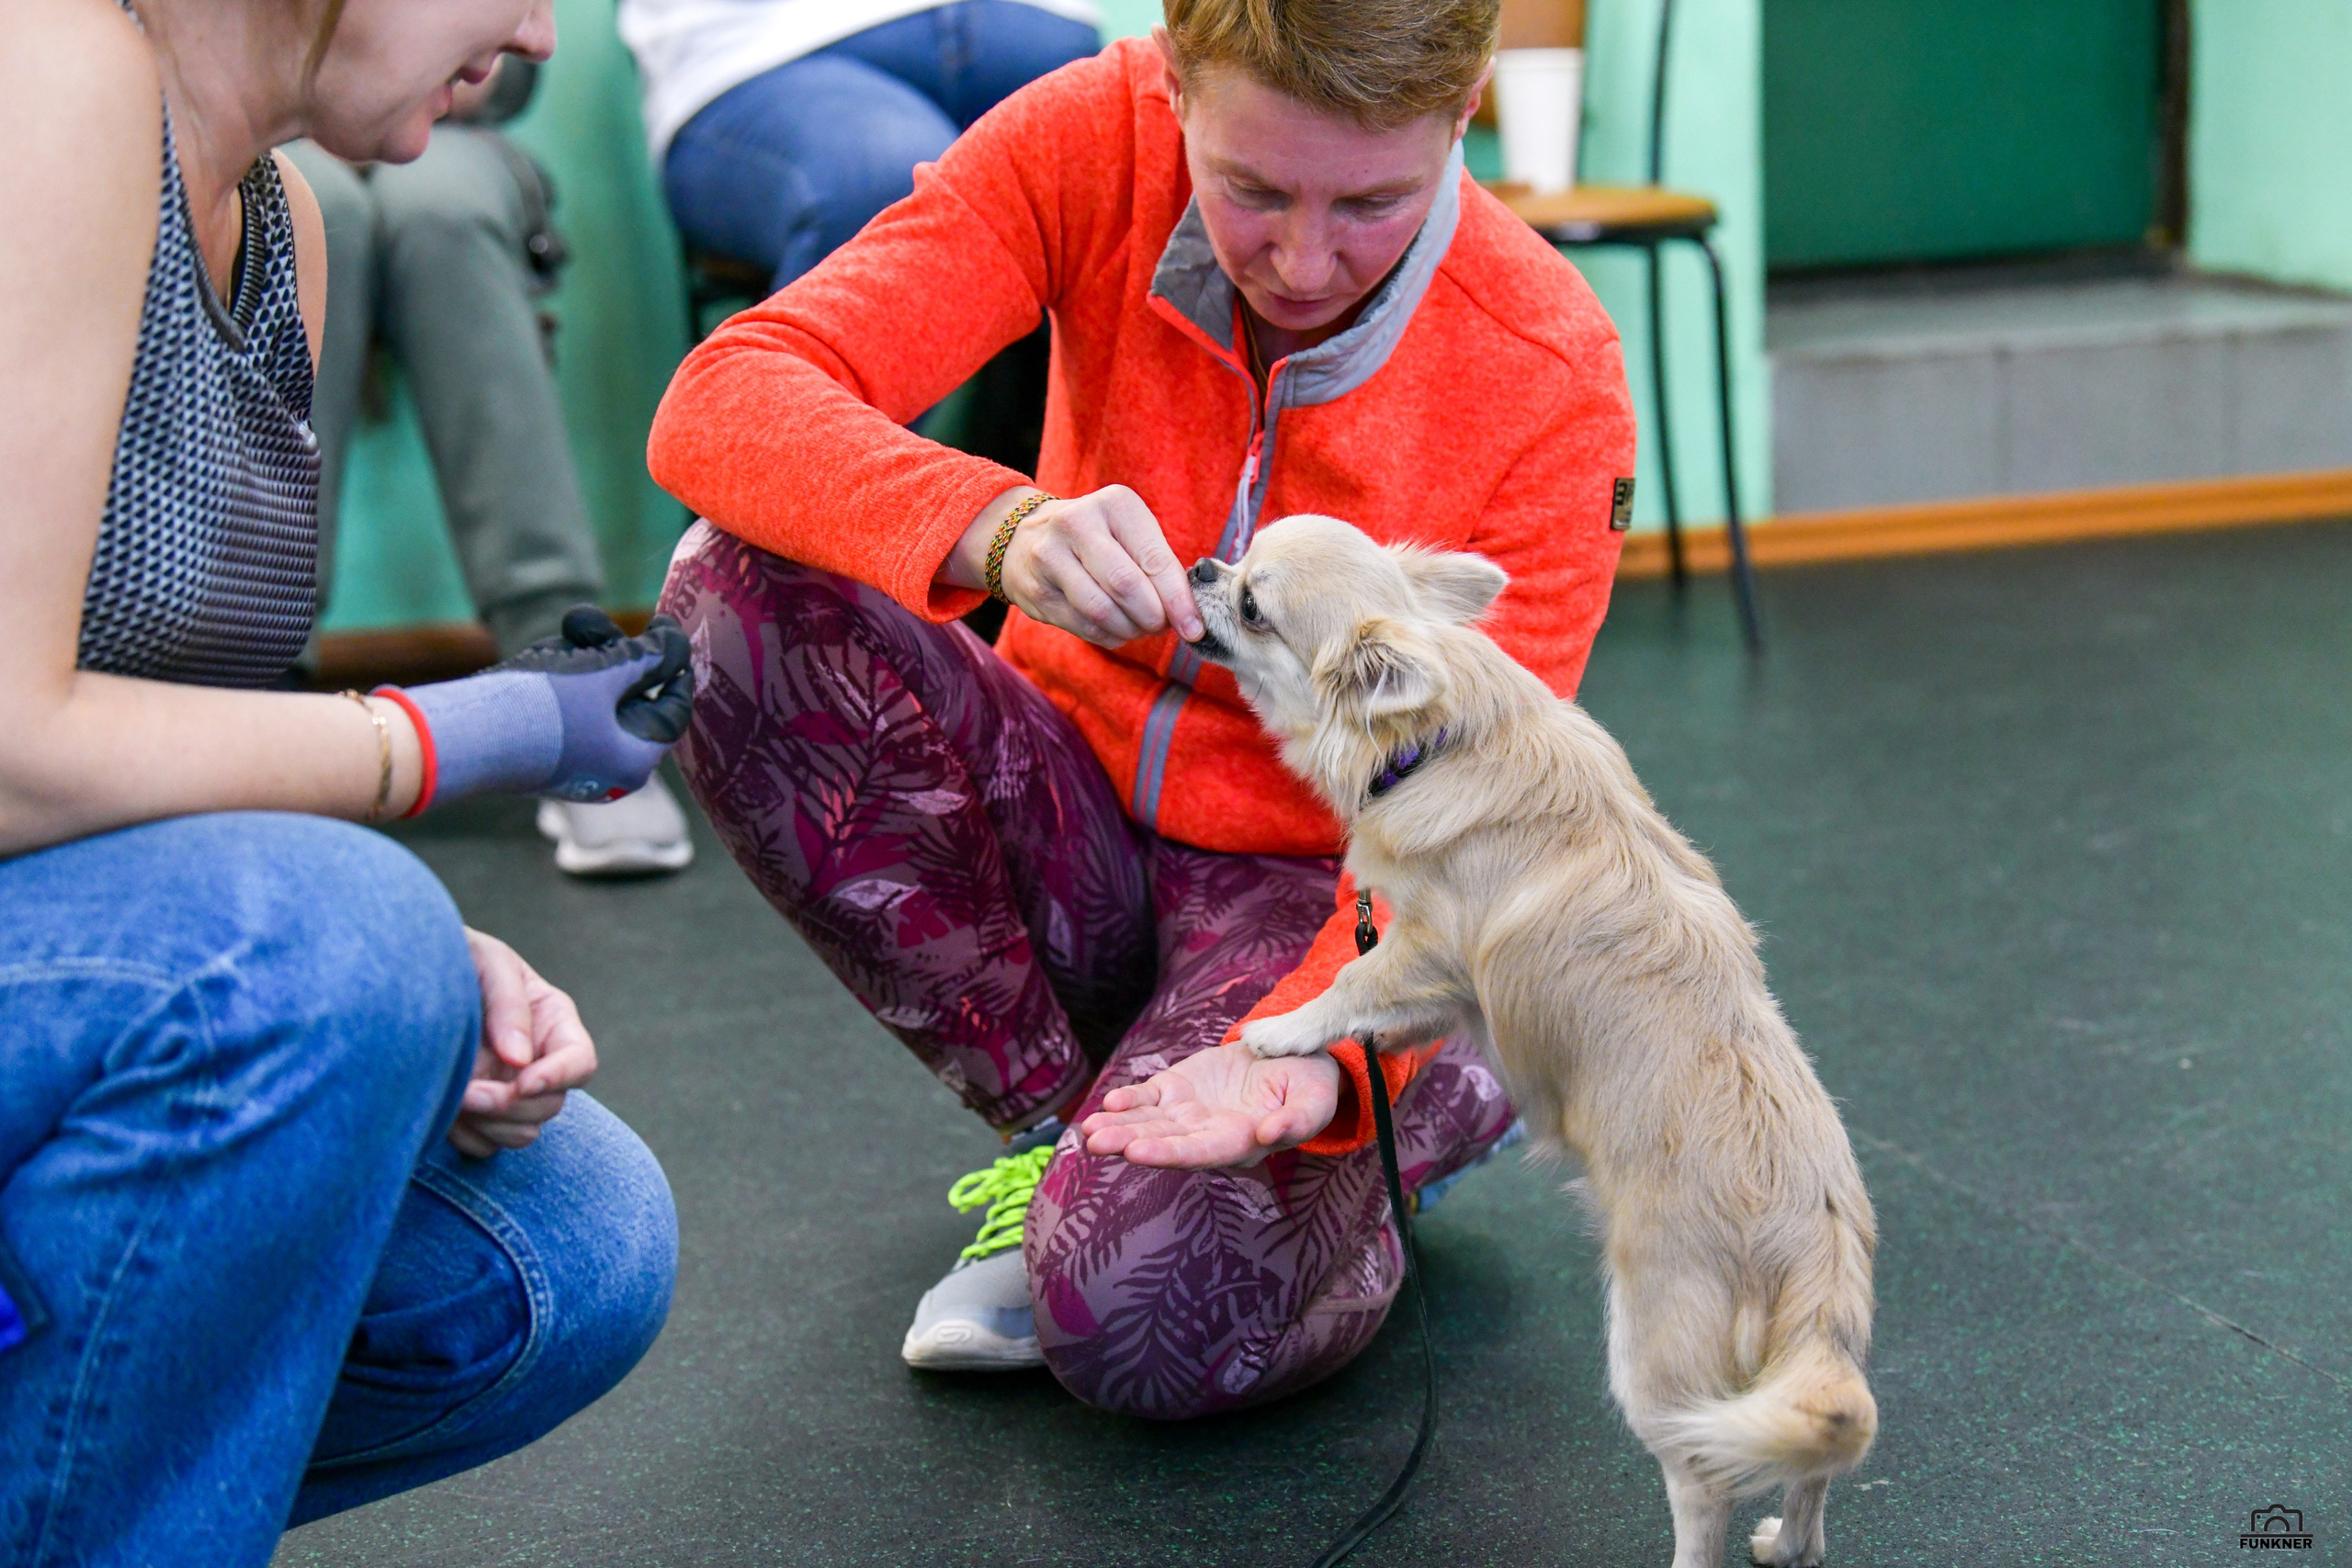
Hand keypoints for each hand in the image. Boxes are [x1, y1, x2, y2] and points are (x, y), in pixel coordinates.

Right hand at [394, 606, 696, 806]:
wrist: (465, 735)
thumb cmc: (546, 708)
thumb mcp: (606, 673)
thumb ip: (647, 657)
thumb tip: (676, 643)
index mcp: (636, 760)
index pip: (672, 709)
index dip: (673, 665)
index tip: (669, 631)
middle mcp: (609, 768)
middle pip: (630, 697)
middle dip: (612, 654)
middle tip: (595, 630)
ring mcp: (574, 760)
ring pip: (593, 695)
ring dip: (580, 658)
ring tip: (564, 639)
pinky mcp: (542, 749)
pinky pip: (562, 707)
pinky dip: (556, 677)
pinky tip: (537, 660)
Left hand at [450, 928, 598, 1158]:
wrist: (403, 975)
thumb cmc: (455, 957)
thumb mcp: (487, 961)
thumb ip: (508, 1005)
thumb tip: (519, 1059)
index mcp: (552, 1022)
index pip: (580, 1063)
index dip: (559, 1078)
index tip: (522, 1083)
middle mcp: (537, 1062)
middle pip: (551, 1106)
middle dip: (510, 1106)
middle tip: (468, 1093)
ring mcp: (508, 1091)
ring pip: (523, 1133)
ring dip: (489, 1126)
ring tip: (452, 1097)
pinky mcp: (479, 1116)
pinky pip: (485, 1147)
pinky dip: (466, 1137)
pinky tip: (442, 1109)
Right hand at [950, 486, 1203, 647]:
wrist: (1023, 535)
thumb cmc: (1096, 537)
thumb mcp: (1129, 531)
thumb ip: (1159, 566)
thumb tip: (1188, 617)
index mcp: (1114, 504)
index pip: (1154, 560)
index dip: (1178, 601)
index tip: (1194, 629)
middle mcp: (1077, 523)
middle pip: (1126, 587)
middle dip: (1152, 618)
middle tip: (1160, 627)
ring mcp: (1050, 556)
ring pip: (1102, 611)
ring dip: (1129, 630)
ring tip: (1138, 628)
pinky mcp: (1036, 589)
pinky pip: (1083, 626)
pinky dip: (1108, 636)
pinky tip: (1114, 629)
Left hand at [1081, 1040, 1340, 1168]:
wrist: (1294, 1058)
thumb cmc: (1309, 1086)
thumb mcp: (1315, 1100)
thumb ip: (1297, 1120)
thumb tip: (1270, 1136)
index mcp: (1239, 1143)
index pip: (1199, 1153)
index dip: (1168, 1154)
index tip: (1136, 1153)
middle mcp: (1207, 1134)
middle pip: (1163, 1142)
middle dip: (1128, 1142)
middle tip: (1096, 1143)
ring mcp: (1188, 1113)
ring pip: (1147, 1123)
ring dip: (1117, 1126)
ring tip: (1088, 1130)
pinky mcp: (1177, 1089)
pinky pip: (1148, 1097)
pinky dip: (1128, 1100)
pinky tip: (1109, 1102)